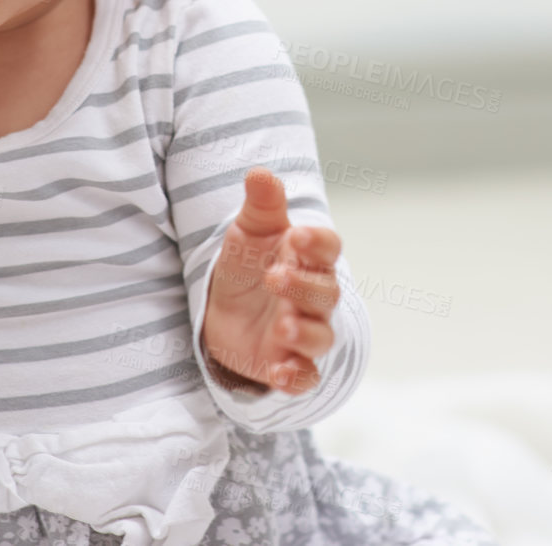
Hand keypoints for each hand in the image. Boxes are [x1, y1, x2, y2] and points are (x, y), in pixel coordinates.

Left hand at [200, 166, 341, 394]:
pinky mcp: (289, 364)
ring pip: (321, 336)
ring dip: (305, 332)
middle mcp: (312, 297)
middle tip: (274, 277)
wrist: (222, 313)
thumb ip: (260, 206)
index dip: (317, 243)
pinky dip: (297, 378)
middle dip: (303, 286)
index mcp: (307, 259)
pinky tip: (280, 373)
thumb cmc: (246, 267)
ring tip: (282, 325)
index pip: (328, 248)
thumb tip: (260, 173)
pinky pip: (305, 377)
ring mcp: (303, 332)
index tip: (294, 236)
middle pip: (326, 293)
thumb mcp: (248, 233)